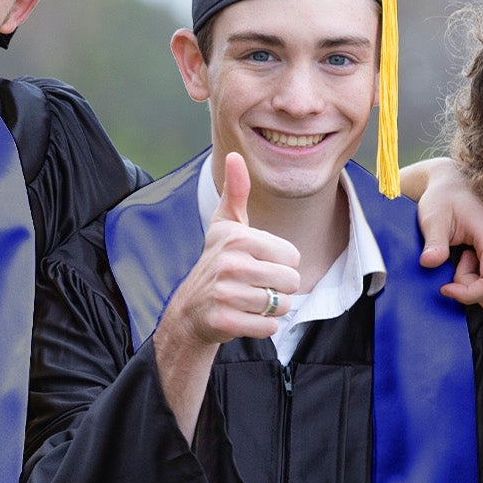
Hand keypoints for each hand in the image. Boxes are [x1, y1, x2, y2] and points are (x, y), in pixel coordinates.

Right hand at [151, 154, 300, 439]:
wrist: (191, 309)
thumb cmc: (217, 263)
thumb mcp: (225, 226)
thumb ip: (236, 192)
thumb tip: (234, 155)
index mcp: (237, 238)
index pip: (292, 256)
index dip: (281, 264)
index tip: (257, 265)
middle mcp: (229, 264)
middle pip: (291, 282)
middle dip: (279, 289)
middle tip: (255, 287)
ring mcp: (225, 294)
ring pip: (282, 306)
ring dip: (272, 309)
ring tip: (250, 302)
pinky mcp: (224, 320)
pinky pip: (269, 328)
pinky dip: (262, 327)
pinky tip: (244, 318)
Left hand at [406, 157, 482, 309]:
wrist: (457, 185)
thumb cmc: (445, 199)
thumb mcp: (432, 218)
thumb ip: (433, 242)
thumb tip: (430, 262)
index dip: (468, 294)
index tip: (446, 287)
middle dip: (472, 288)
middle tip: (458, 261)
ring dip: (481, 285)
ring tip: (467, 258)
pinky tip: (478, 262)